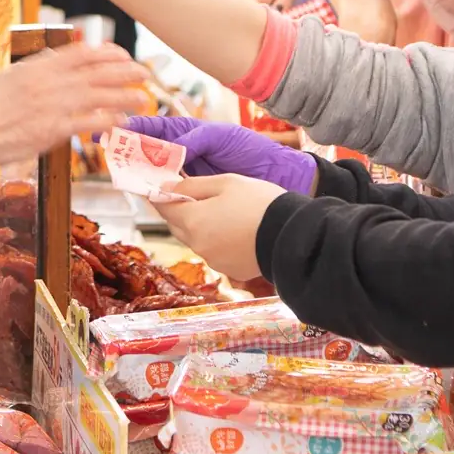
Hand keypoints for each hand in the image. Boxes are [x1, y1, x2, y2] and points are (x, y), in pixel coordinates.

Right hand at [0, 43, 146, 169]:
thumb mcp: (7, 78)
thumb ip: (33, 71)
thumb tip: (51, 63)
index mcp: (36, 67)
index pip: (80, 54)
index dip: (106, 53)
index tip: (121, 55)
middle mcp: (48, 82)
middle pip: (96, 72)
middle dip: (124, 70)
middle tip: (144, 72)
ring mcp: (51, 106)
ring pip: (99, 96)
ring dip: (124, 95)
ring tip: (141, 97)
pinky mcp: (51, 130)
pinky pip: (88, 123)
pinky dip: (108, 120)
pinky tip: (121, 121)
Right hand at [121, 116, 316, 194]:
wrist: (277, 176)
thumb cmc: (251, 150)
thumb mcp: (221, 136)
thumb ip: (194, 139)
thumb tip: (170, 149)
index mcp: (185, 132)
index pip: (150, 127)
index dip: (128, 129)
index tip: (108, 131)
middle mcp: (181, 153)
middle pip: (145, 153)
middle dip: (125, 154)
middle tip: (107, 156)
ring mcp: (185, 174)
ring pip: (153, 174)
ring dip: (138, 176)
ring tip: (121, 175)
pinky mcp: (193, 194)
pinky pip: (168, 192)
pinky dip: (156, 193)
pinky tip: (147, 194)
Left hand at [156, 173, 287, 283]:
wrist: (293, 235)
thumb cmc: (260, 203)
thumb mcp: (226, 182)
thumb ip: (192, 185)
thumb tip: (166, 188)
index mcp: (193, 221)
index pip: (163, 208)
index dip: (161, 196)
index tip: (163, 187)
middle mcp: (198, 244)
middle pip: (178, 226)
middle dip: (182, 211)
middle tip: (197, 195)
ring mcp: (214, 260)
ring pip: (197, 240)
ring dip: (202, 227)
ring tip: (226, 212)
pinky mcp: (230, 270)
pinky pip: (215, 252)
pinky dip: (219, 241)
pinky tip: (237, 230)